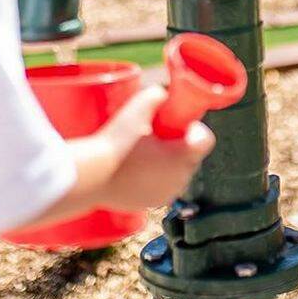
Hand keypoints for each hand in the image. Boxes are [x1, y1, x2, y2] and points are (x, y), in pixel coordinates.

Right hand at [98, 87, 214, 209]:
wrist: (91, 176)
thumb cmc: (116, 141)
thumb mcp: (138, 106)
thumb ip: (157, 94)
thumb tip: (164, 95)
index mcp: (183, 156)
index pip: (206, 139)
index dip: (193, 127)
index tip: (174, 123)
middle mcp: (181, 179)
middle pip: (190, 155)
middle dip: (178, 144)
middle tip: (154, 135)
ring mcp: (168, 194)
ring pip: (176, 172)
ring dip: (167, 162)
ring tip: (142, 151)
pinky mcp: (153, 204)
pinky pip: (162, 186)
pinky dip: (155, 177)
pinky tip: (137, 168)